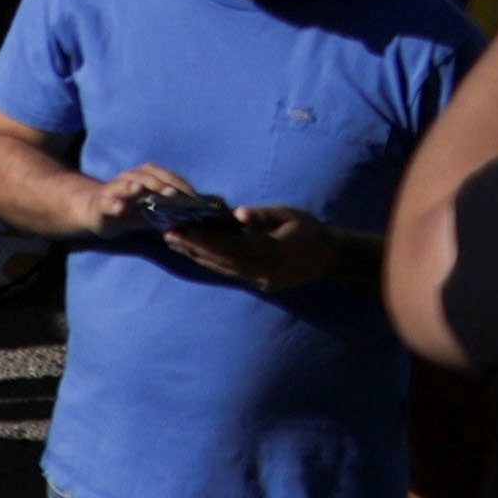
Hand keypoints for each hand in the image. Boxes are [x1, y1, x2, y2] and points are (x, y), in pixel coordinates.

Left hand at [173, 195, 358, 297]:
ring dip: (198, 255)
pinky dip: (211, 261)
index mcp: (273, 252)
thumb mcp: (289, 215)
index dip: (206, 239)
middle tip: (167, 234)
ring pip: (224, 268)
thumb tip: (238, 214)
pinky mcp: (261, 283)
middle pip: (223, 259)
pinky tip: (194, 252)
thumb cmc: (307, 229)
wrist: (329, 257)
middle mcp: (265, 271)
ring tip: (173, 241)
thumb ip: (263, 215)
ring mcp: (263, 280)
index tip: (182, 230)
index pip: (232, 246)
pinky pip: (231, 272)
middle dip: (194, 247)